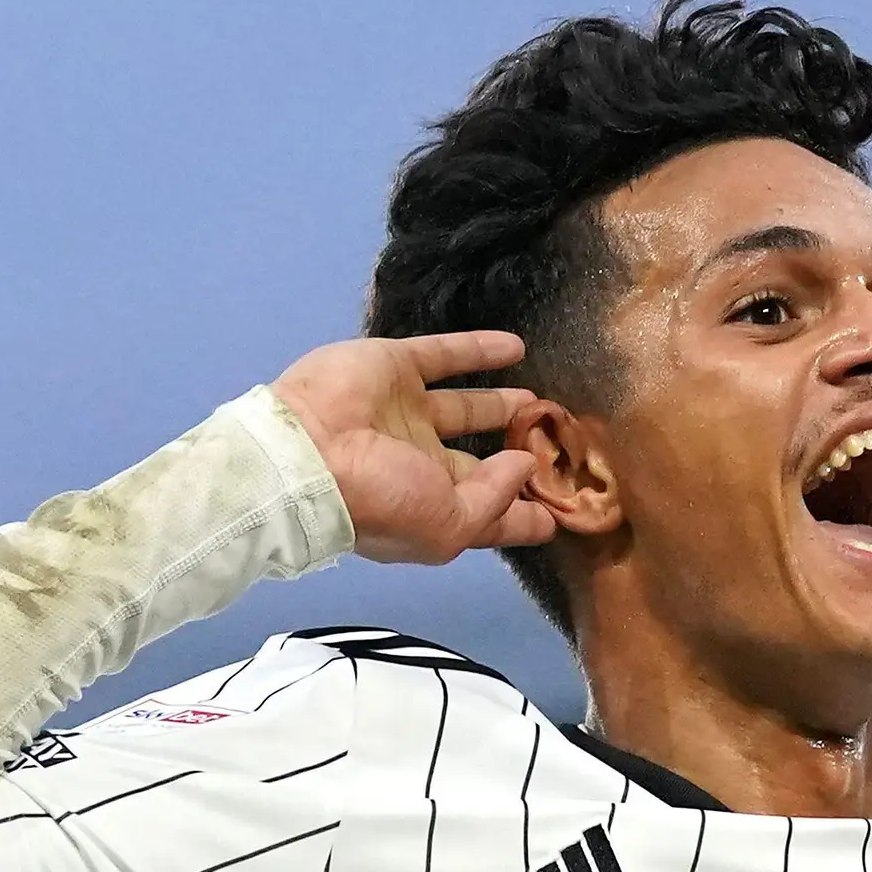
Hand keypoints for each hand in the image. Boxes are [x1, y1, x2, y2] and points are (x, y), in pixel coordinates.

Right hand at [270, 334, 560, 566]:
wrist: (306, 454)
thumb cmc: (380, 501)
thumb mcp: (449, 524)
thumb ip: (495, 498)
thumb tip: (525, 466)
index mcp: (431, 510)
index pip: (489, 515)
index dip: (524, 515)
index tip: (564, 512)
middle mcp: (420, 465)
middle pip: (479, 463)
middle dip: (515, 459)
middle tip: (558, 447)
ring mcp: (407, 415)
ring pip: (466, 409)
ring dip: (502, 406)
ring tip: (540, 402)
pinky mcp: (396, 369)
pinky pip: (445, 355)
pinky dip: (480, 350)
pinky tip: (517, 347)